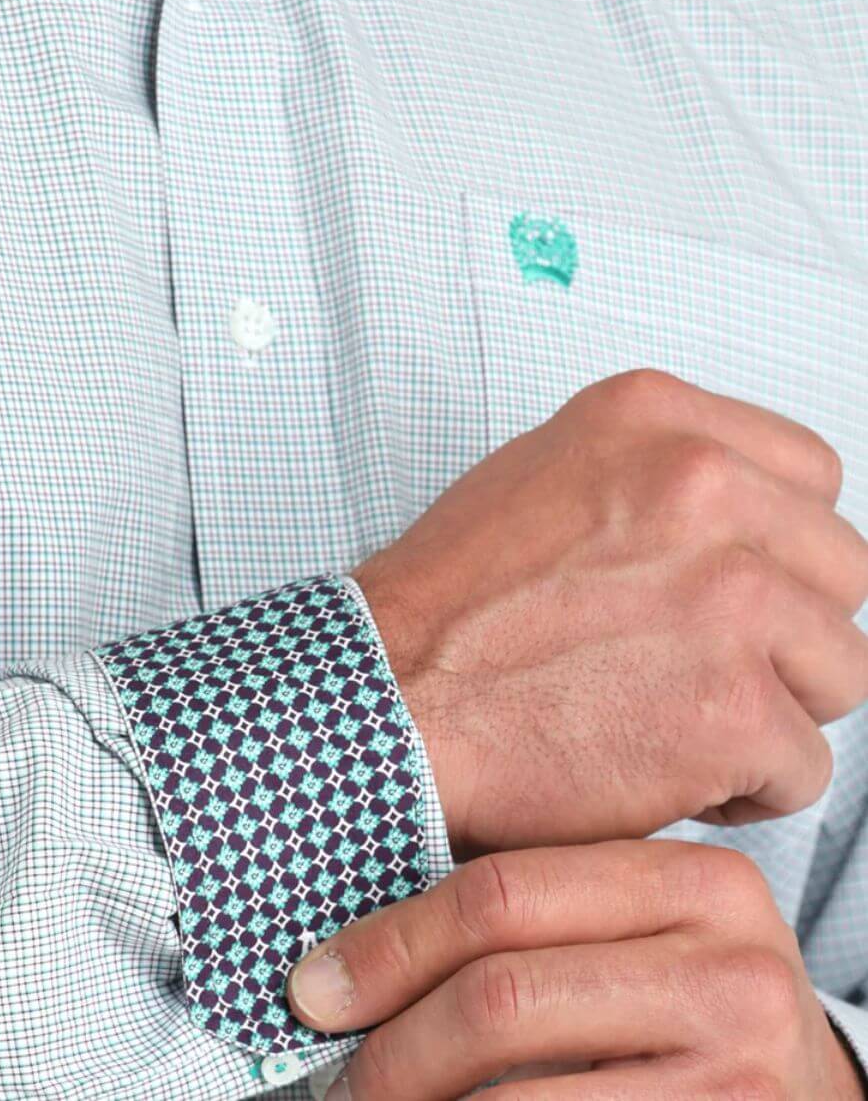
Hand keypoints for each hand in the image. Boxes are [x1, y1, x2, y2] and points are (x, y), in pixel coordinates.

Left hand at [287, 840, 865, 1099]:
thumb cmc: (700, 1017)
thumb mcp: (646, 940)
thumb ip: (544, 921)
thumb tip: (355, 958)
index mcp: (699, 882)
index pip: (504, 892)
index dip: (393, 943)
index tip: (318, 986)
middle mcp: (733, 967)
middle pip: (503, 994)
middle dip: (395, 1044)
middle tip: (340, 1074)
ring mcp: (741, 1072)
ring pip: (512, 1098)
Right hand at [353, 369, 867, 857]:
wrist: (386, 698)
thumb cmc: (451, 604)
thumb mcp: (551, 472)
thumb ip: (661, 475)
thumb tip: (752, 516)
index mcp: (660, 419)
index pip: (814, 474)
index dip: (783, 547)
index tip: (746, 587)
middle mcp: (705, 487)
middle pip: (841, 571)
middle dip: (788, 632)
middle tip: (708, 666)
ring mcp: (730, 595)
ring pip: (840, 670)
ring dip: (775, 710)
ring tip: (682, 722)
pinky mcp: (735, 704)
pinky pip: (805, 767)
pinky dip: (747, 789)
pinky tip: (667, 771)